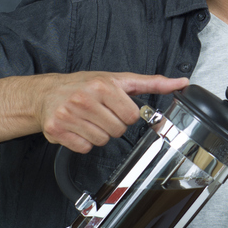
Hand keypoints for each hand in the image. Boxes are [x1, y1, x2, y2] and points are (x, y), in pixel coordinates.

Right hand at [34, 71, 187, 152]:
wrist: (46, 93)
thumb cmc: (85, 85)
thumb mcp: (118, 79)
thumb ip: (152, 82)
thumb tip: (181, 82)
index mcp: (103, 85)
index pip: (131, 115)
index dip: (127, 114)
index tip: (116, 107)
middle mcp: (84, 99)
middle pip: (117, 130)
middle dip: (113, 125)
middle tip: (101, 114)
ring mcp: (69, 115)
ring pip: (102, 141)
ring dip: (98, 134)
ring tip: (89, 120)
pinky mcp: (57, 130)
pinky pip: (84, 148)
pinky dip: (83, 142)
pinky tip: (78, 128)